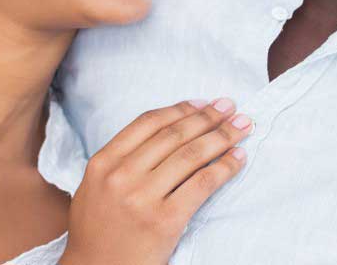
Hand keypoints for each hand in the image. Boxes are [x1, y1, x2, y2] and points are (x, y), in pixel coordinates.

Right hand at [61, 98, 251, 264]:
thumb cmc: (97, 232)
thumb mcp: (94, 187)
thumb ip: (120, 159)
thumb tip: (166, 131)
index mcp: (103, 162)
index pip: (148, 123)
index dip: (180, 109)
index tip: (202, 103)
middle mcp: (121, 175)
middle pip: (174, 135)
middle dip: (208, 117)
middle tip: (230, 107)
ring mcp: (142, 198)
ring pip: (191, 155)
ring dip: (222, 136)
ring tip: (242, 126)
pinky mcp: (164, 221)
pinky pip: (202, 184)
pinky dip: (225, 167)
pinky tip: (238, 158)